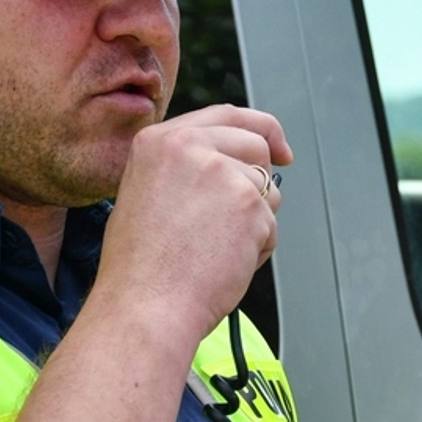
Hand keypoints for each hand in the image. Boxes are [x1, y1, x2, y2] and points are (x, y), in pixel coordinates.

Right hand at [99, 104, 291, 337]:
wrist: (144, 306)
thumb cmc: (141, 269)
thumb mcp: (147, 194)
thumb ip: (187, 170)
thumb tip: (235, 166)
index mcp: (159, 141)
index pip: (227, 115)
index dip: (262, 129)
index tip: (280, 147)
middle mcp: (190, 146)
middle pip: (256, 147)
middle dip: (261, 183)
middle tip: (243, 220)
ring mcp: (222, 172)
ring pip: (267, 190)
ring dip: (254, 224)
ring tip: (212, 251)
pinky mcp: (248, 204)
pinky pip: (270, 226)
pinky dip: (256, 250)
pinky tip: (223, 264)